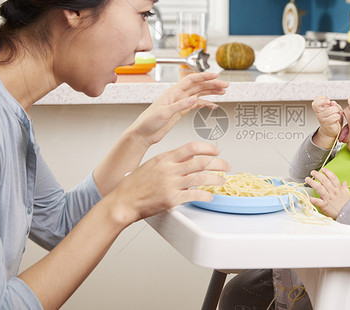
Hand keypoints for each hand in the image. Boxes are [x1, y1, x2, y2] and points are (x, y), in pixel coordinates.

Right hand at [111, 142, 229, 223]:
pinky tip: (210, 196)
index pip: (191, 147)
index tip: (216, 151)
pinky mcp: (171, 199)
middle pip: (201, 162)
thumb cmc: (134, 184)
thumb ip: (171, 160)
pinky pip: (195, 196)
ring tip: (222, 180)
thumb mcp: (152, 164)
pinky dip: (206, 195)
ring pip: (201, 178)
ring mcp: (171, 184)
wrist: (123, 201)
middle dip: (218, 163)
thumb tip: (189, 156)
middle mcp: (169, 169)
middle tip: (226, 166)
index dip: (208, 148)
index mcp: (165, 158)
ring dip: (216, 179)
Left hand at [130, 72, 227, 144]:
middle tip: (224, 85)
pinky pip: (196, 104)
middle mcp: (177, 95)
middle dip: (212, 84)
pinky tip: (212, 105)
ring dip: (210, 91)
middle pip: (198, 86)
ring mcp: (180, 103)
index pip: (191, 80)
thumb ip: (179, 105)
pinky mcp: (180, 111)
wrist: (143, 134)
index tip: (216, 76)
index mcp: (173, 92)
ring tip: (222, 91)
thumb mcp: (163, 113)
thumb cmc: (147, 122)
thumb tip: (194, 99)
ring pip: (199, 93)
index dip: (204, 77)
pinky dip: (205, 103)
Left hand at [306, 168, 349, 219]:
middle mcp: (333, 192)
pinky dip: (312, 199)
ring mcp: (328, 198)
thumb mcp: (348, 194)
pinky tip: (307, 196)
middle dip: (318, 175)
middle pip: (324, 181)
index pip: (332, 178)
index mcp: (338, 189)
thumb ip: (345, 188)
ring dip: (312, 183)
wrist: (348, 214)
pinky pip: (317, 201)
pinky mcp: (325, 205)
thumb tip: (344, 182)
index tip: (323, 169)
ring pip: (319, 188)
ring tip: (307, 179)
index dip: (327, 172)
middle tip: (312, 172)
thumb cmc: (348, 205)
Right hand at [311, 96, 342, 148]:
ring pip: (332, 110)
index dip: (323, 99)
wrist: (331, 131)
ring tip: (336, 114)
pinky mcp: (328, 124)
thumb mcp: (332, 109)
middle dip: (332, 106)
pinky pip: (335, 116)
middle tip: (334, 109)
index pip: (316, 101)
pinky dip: (338, 117)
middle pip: (324, 105)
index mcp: (318, 109)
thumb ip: (332, 104)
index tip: (328, 101)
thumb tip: (332, 103)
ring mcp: (322, 119)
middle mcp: (319, 114)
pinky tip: (336, 119)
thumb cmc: (332, 119)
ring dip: (337, 112)